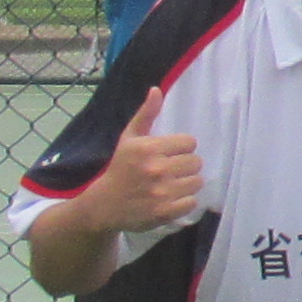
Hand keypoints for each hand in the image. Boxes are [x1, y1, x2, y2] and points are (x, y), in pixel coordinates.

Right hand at [93, 85, 201, 232]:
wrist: (104, 205)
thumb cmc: (120, 168)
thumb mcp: (129, 139)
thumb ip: (146, 114)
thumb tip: (156, 90)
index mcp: (149, 148)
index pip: (189, 143)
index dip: (182, 148)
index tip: (170, 154)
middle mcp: (157, 169)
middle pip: (196, 162)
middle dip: (185, 166)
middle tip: (171, 171)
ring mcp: (162, 192)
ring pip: (197, 182)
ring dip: (187, 183)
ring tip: (172, 185)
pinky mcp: (165, 212)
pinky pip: (192, 202)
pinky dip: (184, 201)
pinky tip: (170, 198)